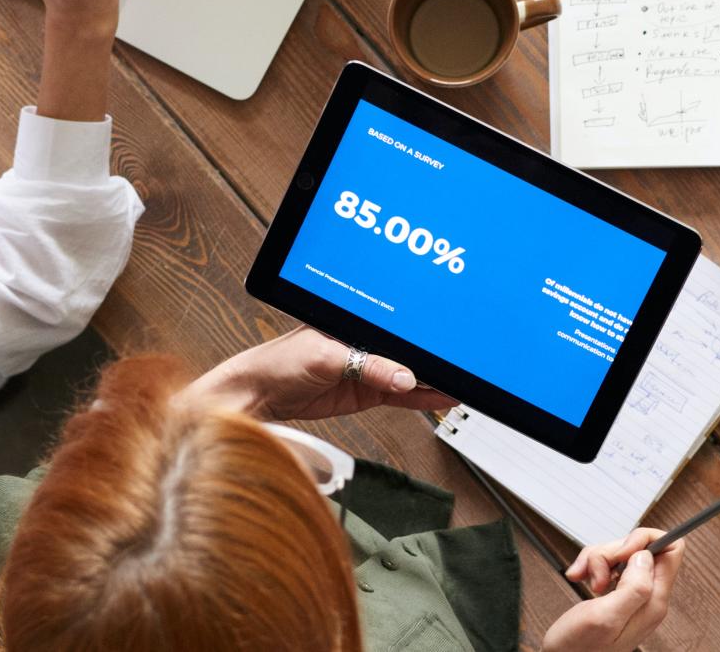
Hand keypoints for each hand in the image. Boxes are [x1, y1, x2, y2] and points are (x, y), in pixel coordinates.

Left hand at [173, 328, 458, 420]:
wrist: (255, 395)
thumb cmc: (277, 361)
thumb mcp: (324, 357)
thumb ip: (367, 366)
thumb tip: (404, 377)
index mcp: (356, 320)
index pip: (398, 327)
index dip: (423, 333)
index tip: (448, 342)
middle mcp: (364, 341)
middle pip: (408, 349)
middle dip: (434, 356)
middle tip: (464, 365)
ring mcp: (366, 368)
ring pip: (409, 373)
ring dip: (433, 380)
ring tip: (461, 384)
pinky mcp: (364, 392)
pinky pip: (400, 395)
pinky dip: (421, 398)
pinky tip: (441, 398)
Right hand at [546, 528, 683, 651]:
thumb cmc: (580, 649)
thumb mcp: (606, 617)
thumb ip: (634, 587)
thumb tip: (646, 556)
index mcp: (653, 601)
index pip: (671, 550)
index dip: (646, 540)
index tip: (622, 551)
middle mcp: (648, 596)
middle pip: (641, 549)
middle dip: (612, 552)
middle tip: (598, 575)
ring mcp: (632, 594)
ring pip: (621, 554)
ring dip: (598, 559)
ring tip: (586, 580)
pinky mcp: (616, 593)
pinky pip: (608, 565)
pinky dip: (591, 566)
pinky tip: (581, 578)